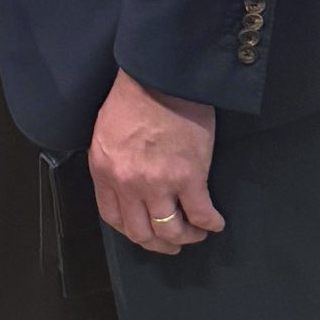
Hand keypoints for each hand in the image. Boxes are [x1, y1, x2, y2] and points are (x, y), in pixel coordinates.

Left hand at [88, 69, 224, 254]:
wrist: (161, 75)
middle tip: (173, 241)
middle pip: (141, 233)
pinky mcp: (189, 177)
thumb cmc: (133, 96)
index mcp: (104, 169)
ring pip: (171, 231)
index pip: (113, 217)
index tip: (145, 231)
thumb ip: (114, 161)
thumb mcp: (107, 131)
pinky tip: (216, 222)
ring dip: (186, 237)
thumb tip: (127, 183)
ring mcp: (158, 183)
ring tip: (196, 231)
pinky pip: (201, 215)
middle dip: (159, 244)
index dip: (131, 230)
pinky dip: (211, 224)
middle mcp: (127, 183)